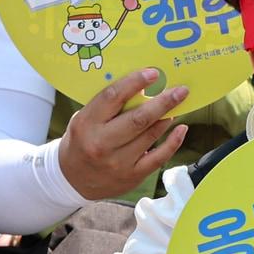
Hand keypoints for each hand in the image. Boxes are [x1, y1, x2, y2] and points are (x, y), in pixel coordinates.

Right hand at [58, 68, 190, 199]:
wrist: (72, 180)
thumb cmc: (82, 142)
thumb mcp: (84, 120)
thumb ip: (108, 107)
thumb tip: (142, 88)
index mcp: (86, 124)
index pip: (112, 97)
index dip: (135, 82)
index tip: (153, 73)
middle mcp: (102, 143)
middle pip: (138, 118)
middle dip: (163, 102)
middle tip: (180, 90)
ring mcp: (118, 161)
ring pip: (150, 135)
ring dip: (168, 117)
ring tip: (179, 103)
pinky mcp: (133, 175)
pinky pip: (159, 157)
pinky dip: (174, 141)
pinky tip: (181, 129)